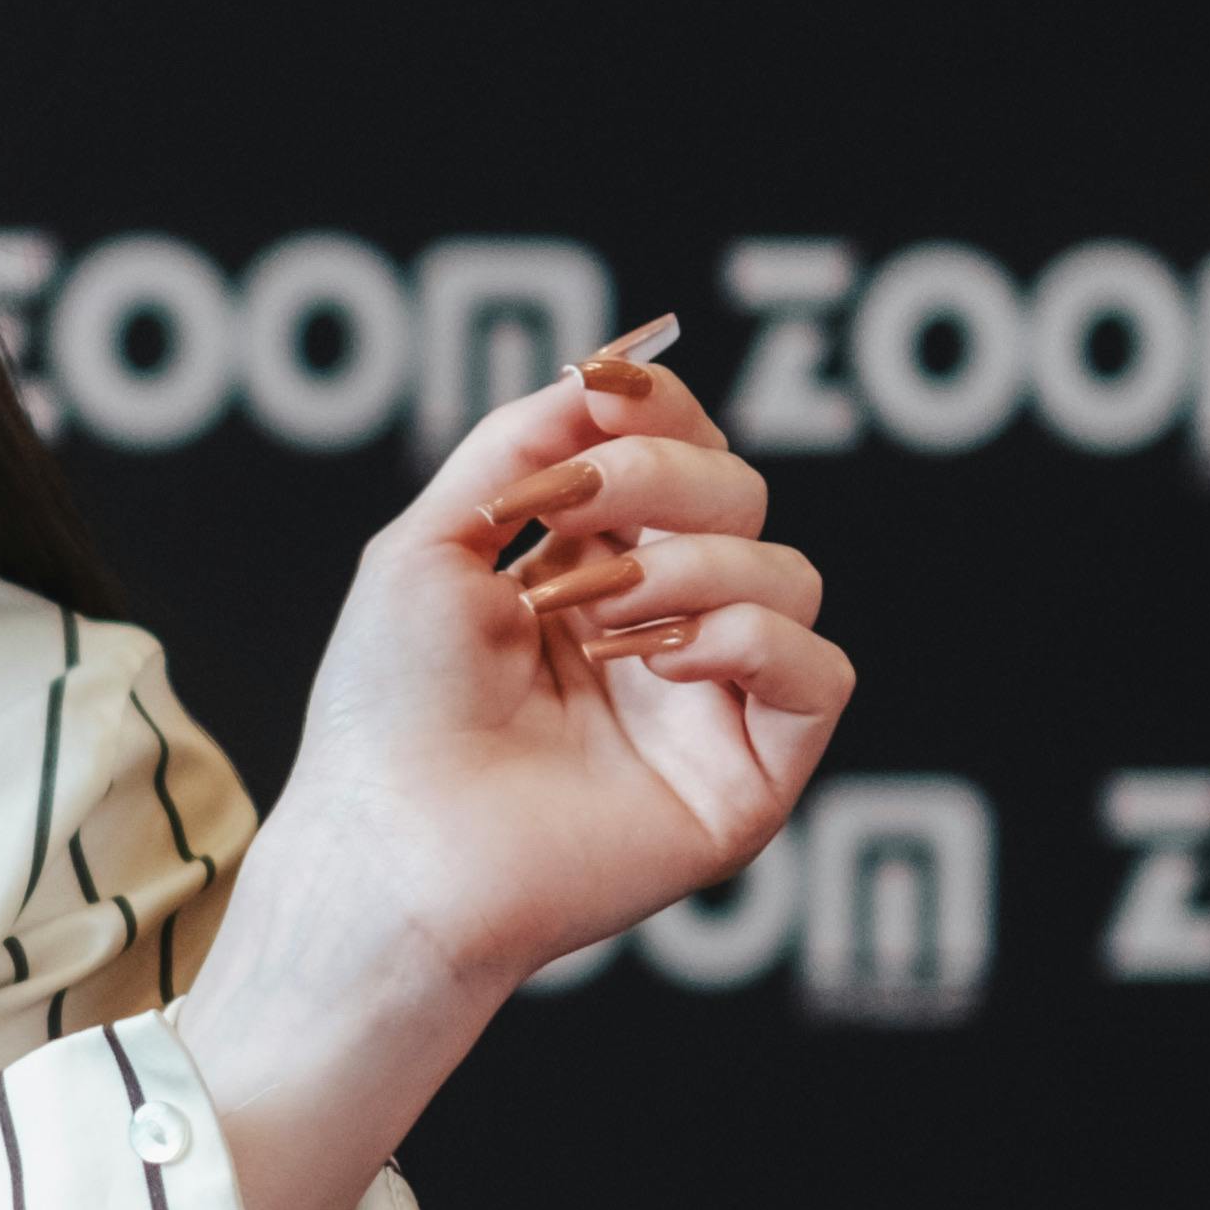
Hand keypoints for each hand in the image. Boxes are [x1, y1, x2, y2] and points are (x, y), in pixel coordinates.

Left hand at [278, 342, 854, 995]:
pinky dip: (755, 641)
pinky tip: (667, 657)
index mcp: (588, 575)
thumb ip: (524, 441)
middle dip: (661, 480)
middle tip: (565, 518)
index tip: (603, 394)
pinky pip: (820, 675)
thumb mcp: (433, 540)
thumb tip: (612, 369)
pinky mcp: (744, 779)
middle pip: (742, 495)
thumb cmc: (388, 709)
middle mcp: (658, 633)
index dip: (660, 414)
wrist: (389, 841)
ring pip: (790, 574)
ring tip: (597, 615)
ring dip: (693, 564)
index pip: (682, 457)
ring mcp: (705, 707)